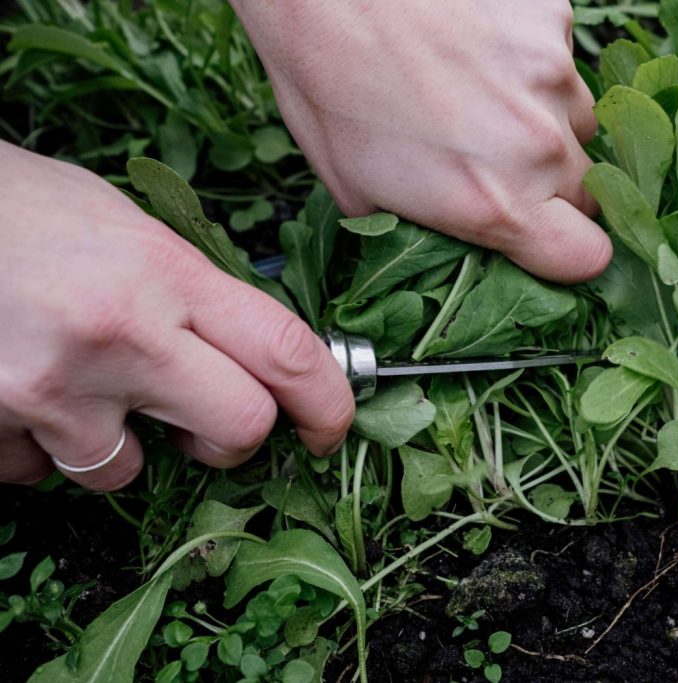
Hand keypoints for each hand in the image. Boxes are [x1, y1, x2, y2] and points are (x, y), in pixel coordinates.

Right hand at [0, 143, 353, 490]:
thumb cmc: (21, 207)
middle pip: (239, 428)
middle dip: (231, 438)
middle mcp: (123, 333)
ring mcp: (56, 386)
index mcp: (167, 272)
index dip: (327, 402)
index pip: (287, 352)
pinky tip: (24, 394)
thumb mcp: (127, 225)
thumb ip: (193, 289)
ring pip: (127, 471)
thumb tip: (246, 348)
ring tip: (83, 388)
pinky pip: (40, 473)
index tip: (329, 427)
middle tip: (202, 422)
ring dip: (117, 446)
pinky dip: (40, 447)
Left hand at [231, 0, 610, 283]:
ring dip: (543, 121)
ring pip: (577, 121)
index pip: (587, 257)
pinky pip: (562, 59)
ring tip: (480, 96)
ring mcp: (552, 75)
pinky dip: (530, 62)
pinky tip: (478, 50)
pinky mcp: (552, 18)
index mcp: (494, 203)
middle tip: (490, 158)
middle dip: (548, 185)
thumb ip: (434, 233)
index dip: (568, 252)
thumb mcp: (361, 196)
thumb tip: (467, 244)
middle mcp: (538, 145)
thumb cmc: (327, 89)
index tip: (545, 238)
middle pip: (585, 189)